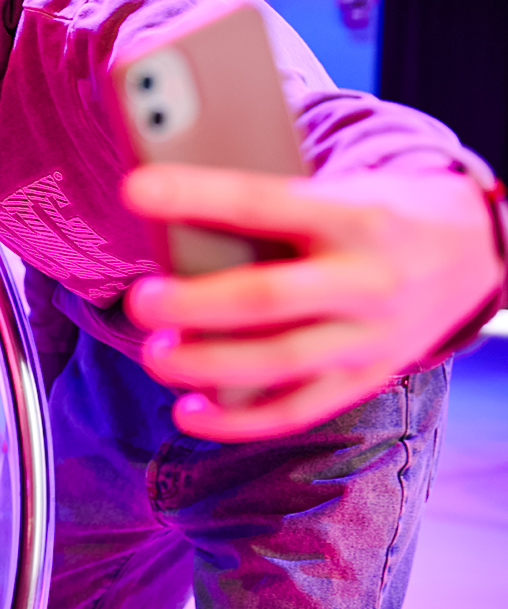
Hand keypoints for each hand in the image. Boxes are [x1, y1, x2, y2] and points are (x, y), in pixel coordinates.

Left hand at [122, 164, 500, 441]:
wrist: (474, 247)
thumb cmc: (373, 210)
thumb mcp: (334, 189)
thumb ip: (267, 209)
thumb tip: (168, 227)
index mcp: (352, 214)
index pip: (262, 201)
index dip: (195, 195)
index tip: (135, 189)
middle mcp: (366, 278)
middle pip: (266, 298)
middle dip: (193, 305)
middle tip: (140, 301)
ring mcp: (371, 335)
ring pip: (278, 363)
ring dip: (206, 366)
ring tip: (155, 355)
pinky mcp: (368, 376)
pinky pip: (298, 409)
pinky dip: (237, 420)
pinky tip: (187, 412)